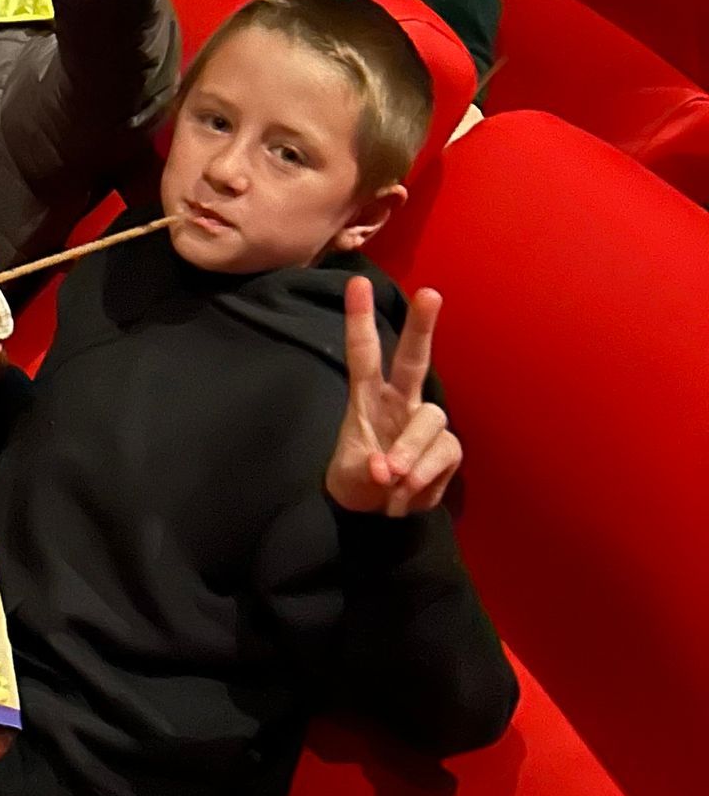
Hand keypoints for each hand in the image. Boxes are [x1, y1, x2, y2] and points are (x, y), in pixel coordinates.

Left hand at [326, 277, 460, 516]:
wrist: (378, 512)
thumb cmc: (358, 479)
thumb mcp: (349, 476)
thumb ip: (365, 469)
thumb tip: (389, 469)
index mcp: (369, 396)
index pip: (364, 354)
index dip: (360, 320)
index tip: (357, 283)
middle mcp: (400, 401)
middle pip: (414, 358)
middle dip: (421, 325)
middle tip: (429, 293)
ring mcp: (425, 422)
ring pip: (430, 420)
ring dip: (411, 451)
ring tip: (391, 479)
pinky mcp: (447, 449)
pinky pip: (442, 455)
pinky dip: (424, 478)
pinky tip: (408, 492)